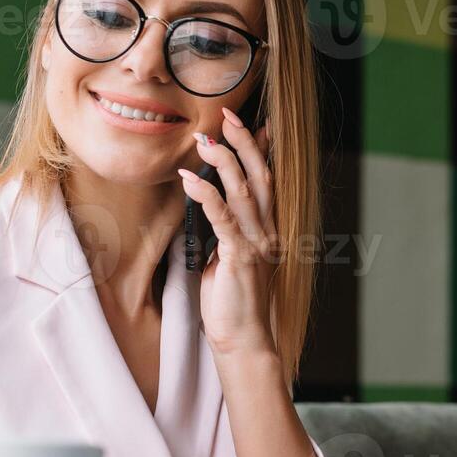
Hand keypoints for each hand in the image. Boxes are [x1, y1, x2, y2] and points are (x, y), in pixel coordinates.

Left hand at [178, 106, 278, 359]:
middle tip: (226, 115)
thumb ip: (223, 231)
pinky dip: (206, 195)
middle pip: (260, 175)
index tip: (245, 123)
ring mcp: (257, 244)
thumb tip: (208, 205)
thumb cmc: (232, 304)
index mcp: (266, 230)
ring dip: (223, 161)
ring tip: (203, 140)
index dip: (258, 149)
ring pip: (243, 190)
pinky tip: (190, 180)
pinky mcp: (240, 257)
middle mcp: (267, 232)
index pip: (266, 180)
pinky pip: (223, 218)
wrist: (243, 341)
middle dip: (243, 142)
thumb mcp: (226, 258)